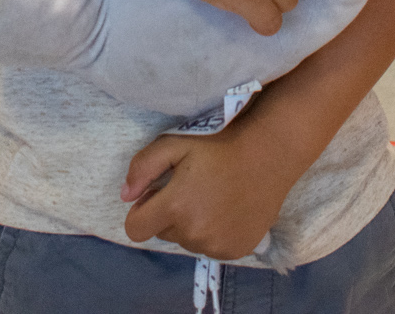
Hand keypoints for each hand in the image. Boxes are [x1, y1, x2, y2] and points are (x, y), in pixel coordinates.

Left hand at [120, 127, 293, 259]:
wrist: (268, 155)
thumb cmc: (219, 145)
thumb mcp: (174, 144)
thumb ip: (142, 168)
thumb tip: (125, 196)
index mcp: (175, 207)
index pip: (135, 229)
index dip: (141, 211)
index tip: (156, 196)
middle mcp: (194, 233)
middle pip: (163, 232)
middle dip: (169, 214)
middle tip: (191, 189)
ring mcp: (216, 245)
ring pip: (187, 241)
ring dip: (191, 225)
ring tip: (212, 198)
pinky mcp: (235, 251)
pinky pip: (210, 248)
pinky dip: (213, 234)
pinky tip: (227, 210)